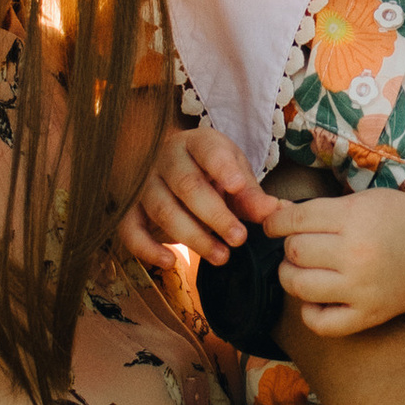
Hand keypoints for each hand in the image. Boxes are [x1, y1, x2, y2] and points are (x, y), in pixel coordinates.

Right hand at [120, 123, 276, 270]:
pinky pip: (130, 230)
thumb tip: (273, 213)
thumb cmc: (209, 171)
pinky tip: (170, 262)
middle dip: (215, 215)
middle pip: (187, 186)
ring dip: (193, 237)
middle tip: (239, 238)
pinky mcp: (130, 210)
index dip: (222, 168)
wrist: (169, 167)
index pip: (208, 150)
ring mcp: (144, 185)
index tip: (238, 186)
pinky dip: (147, 249)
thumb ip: (251, 194)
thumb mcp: (234, 174)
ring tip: (221, 256)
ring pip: (163, 210)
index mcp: (196, 143)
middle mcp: (166, 160)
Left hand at [270, 189, 404, 336]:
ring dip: (292, 276)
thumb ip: (321, 209)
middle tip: (301, 245)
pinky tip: (318, 298)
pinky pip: (320, 323)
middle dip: (289, 247)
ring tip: (303, 270)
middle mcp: (357, 254)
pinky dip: (310, 312)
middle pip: (294, 252)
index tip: (274, 225)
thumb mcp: (366, 201)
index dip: (276, 222)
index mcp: (356, 218)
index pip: (294, 221)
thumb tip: (275, 215)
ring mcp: (362, 289)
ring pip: (299, 286)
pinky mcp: (368, 315)